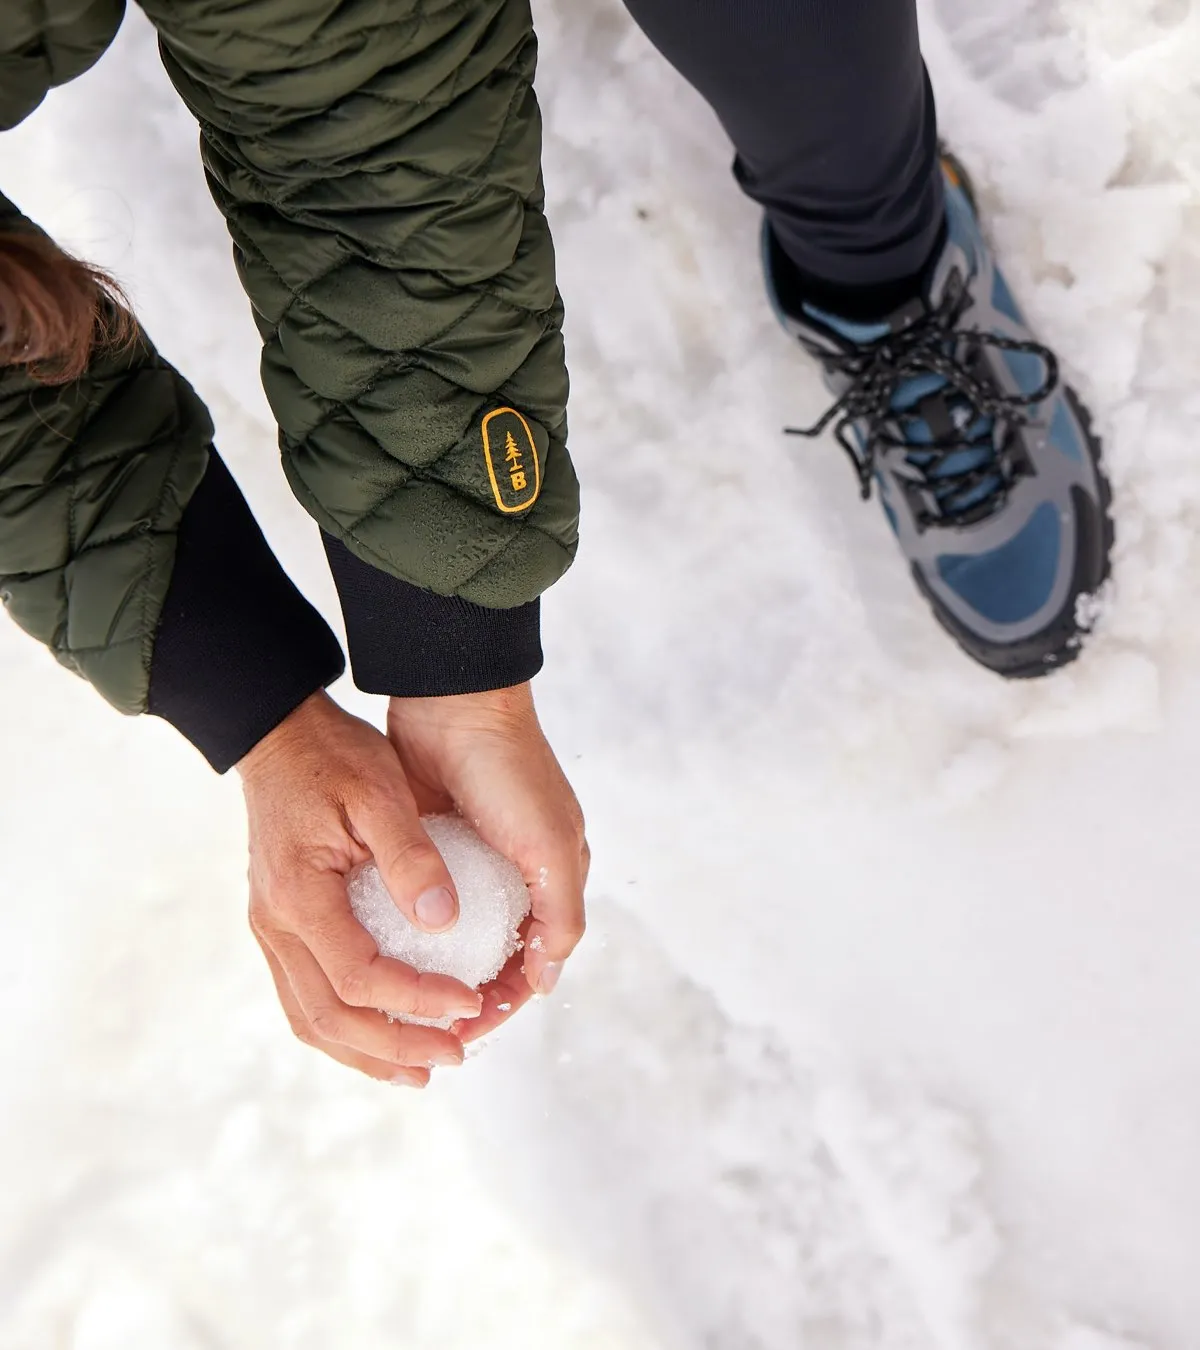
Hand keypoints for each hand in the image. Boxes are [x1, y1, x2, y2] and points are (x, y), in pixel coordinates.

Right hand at [238, 692, 484, 1084]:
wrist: (279, 735)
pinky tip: (383, 1030)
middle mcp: (275, 923)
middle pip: (329, 1017)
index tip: (471, 1000)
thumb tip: (444, 921)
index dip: (418, 1000)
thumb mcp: (381, 792)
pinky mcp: (280, 923)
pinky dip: (344, 1026)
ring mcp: (271, 927)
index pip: (361, 976)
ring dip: (365, 1052)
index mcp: (301, 895)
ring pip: (310, 1018)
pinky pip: (304, 995)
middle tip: (454, 1055)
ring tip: (421, 1067)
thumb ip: (411, 857)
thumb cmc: (333, 756)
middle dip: (394, 1047)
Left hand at [387, 683, 587, 1041]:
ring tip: (404, 1004)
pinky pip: (421, 901)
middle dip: (467, 994)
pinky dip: (410, 932)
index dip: (506, 999)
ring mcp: (471, 857)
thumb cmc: (511, 772)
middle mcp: (514, 871)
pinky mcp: (430, 841)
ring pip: (455, 934)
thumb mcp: (550, 846)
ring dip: (436, 969)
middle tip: (432, 1029)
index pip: (534, 959)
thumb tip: (547, 981)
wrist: (455, 702)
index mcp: (553, 873)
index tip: (470, 1030)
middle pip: (493, 954)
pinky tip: (386, 956)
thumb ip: (559, 914)